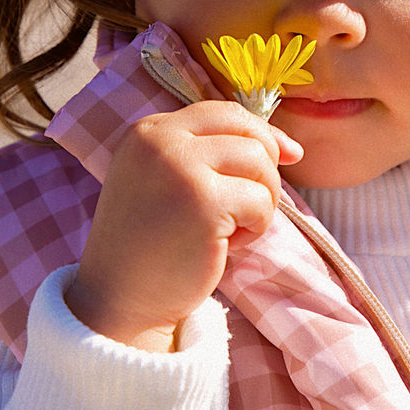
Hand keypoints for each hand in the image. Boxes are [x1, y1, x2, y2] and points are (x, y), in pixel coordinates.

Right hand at [65, 101, 302, 351]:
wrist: (120, 297)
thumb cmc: (152, 243)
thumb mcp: (167, 180)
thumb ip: (209, 154)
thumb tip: (289, 148)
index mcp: (149, 131)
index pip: (224, 113)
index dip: (263, 132)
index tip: (289, 156)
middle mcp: (161, 141)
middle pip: (249, 135)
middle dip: (266, 172)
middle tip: (249, 208)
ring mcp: (181, 169)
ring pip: (261, 165)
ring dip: (260, 203)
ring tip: (231, 230)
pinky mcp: (204, 203)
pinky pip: (261, 202)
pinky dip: (256, 228)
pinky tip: (226, 246)